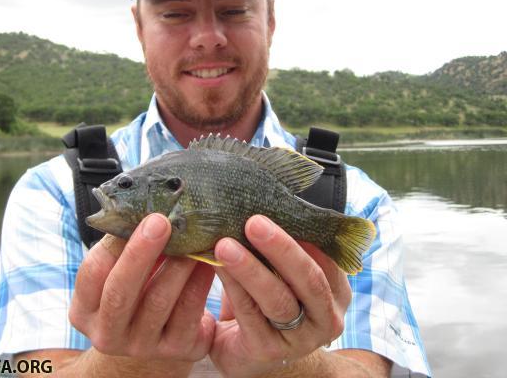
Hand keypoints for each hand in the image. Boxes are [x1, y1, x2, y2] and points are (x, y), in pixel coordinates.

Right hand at [68, 213, 215, 362]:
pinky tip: (209, 259)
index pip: (92, 273)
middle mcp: (107, 333)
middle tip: (161, 222)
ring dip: (177, 264)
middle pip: (120, 292)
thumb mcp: (120, 272)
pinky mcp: (177, 350)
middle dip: (141, 254)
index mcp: (85, 310)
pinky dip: (199, 282)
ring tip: (192, 236)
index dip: (114, 244)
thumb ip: (123, 247)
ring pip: (158, 301)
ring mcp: (141, 346)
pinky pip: (189, 312)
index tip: (136, 217)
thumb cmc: (137, 288)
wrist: (161, 334)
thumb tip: (141, 207)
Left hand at [209, 215, 351, 377]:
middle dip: (281, 248)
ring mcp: (300, 338)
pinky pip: (249, 315)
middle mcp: (326, 316)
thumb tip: (260, 195)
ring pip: (277, 299)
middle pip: (309, 279)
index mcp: (335, 289)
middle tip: (253, 222)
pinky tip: (215, 265)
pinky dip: (232, 287)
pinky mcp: (268, 351)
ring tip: (224, 245)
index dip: (304, 232)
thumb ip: (284, 246)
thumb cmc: (269, 300)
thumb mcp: (285, 274)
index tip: (279, 204)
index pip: (327, 256)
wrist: (253, 354)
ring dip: (250, 269)